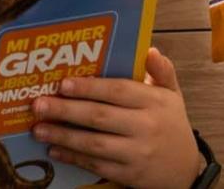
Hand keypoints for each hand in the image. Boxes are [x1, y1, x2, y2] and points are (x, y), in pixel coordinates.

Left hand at [31, 47, 204, 188]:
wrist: (185, 170)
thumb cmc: (171, 125)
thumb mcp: (173, 95)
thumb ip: (162, 71)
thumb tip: (150, 49)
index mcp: (155, 102)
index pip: (118, 91)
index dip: (89, 88)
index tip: (62, 84)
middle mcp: (146, 127)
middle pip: (100, 117)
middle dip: (66, 110)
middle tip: (38, 105)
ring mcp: (137, 153)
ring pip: (94, 143)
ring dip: (63, 136)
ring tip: (38, 129)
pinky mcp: (129, 175)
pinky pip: (96, 165)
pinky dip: (73, 158)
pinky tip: (55, 150)